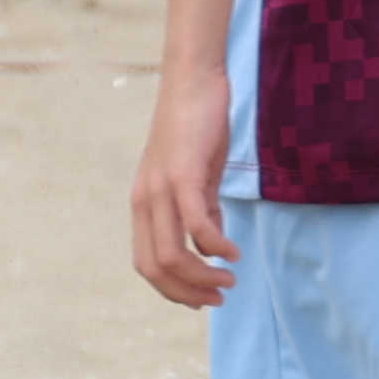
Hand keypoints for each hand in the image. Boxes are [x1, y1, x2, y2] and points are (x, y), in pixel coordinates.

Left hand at [130, 68, 237, 305]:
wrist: (195, 81)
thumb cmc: (198, 127)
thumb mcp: (199, 178)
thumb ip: (204, 213)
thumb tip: (210, 247)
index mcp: (144, 205)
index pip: (147, 264)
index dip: (174, 289)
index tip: (205, 297)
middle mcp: (144, 201)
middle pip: (154, 268)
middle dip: (188, 292)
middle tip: (221, 296)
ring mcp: (159, 188)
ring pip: (171, 254)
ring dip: (202, 276)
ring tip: (230, 279)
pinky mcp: (181, 174)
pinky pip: (195, 224)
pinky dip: (216, 246)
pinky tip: (234, 252)